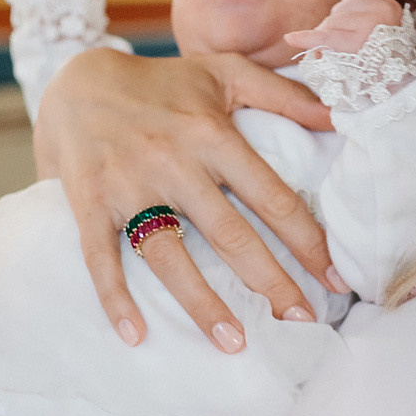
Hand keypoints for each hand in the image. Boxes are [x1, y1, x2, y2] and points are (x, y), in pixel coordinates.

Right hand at [32, 48, 338, 349]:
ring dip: (202, 303)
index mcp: (211, 134)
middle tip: (302, 323)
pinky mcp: (89, 203)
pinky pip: (101, 256)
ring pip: (170, 255)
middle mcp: (172, 161)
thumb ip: (283, 93)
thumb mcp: (224, 73)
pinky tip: (135, 334)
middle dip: (270, 284)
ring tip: (234, 342)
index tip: (336, 280)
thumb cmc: (161, 82)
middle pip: (229, 235)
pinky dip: (114, 297)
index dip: (307, 241)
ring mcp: (128, 185)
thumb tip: (338, 118)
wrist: (76, 79)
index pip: (271, 196)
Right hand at [283, 0, 406, 56]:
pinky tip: (356, 17)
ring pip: (337, 10)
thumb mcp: (353, 66)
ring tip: (349, 33)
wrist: (401, 52)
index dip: (308, 39)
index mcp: (370, 42)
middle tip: (325, 47)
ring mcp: (378, 4)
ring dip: (337, 21)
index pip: (330, 38)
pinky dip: (347, 8)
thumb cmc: (373, 64)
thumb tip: (301, 44)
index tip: (290, 38)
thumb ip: (328, 54)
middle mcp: (376, 20)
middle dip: (324, 34)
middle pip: (331, 23)